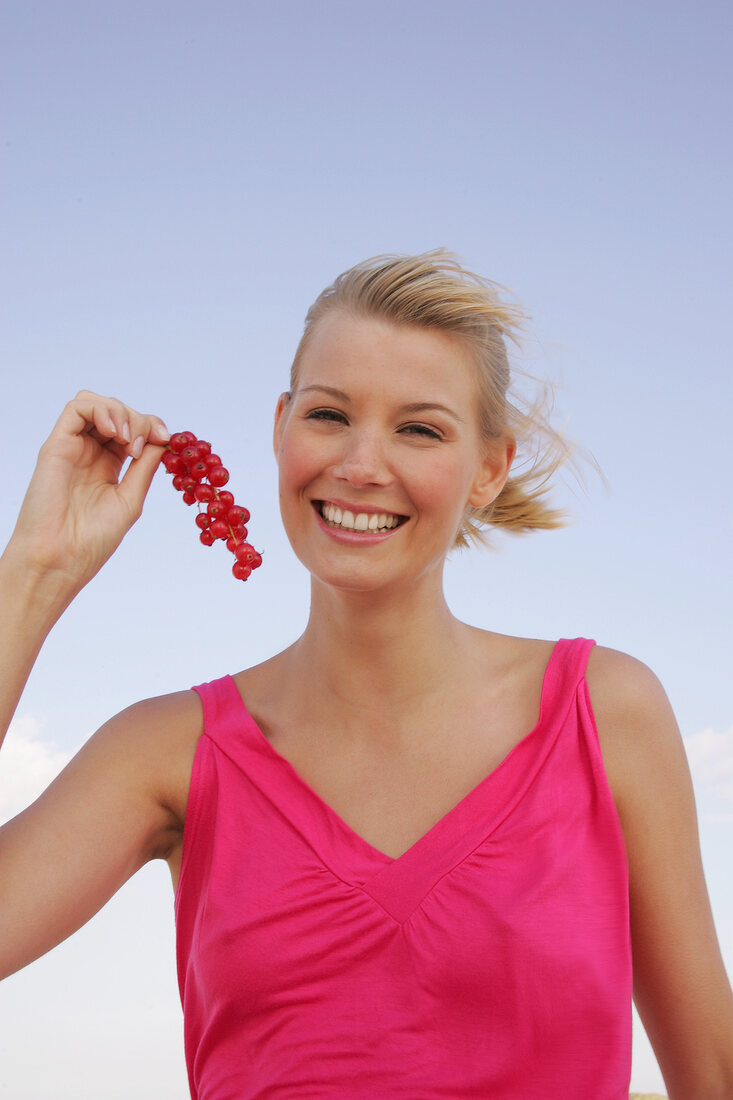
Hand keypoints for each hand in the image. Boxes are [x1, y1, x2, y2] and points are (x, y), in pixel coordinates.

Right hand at [9, 391, 169, 595]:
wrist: (61, 559)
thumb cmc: (92, 540)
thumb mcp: (130, 499)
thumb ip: (144, 468)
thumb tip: (162, 441)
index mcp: (108, 467)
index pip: (132, 430)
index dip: (151, 427)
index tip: (166, 439)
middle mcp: (89, 453)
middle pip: (117, 413)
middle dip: (139, 421)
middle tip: (142, 446)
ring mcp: (72, 447)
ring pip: (97, 405)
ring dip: (120, 413)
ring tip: (128, 441)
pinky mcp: (55, 445)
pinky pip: (76, 408)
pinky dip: (100, 410)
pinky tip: (114, 433)